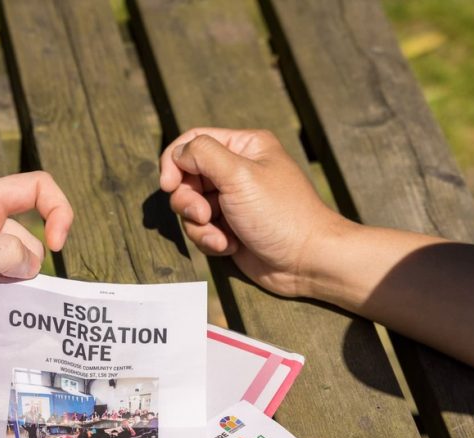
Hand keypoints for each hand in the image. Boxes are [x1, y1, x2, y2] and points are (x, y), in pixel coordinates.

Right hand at [159, 127, 347, 296]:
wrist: (306, 261)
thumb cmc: (280, 214)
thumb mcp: (239, 175)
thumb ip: (203, 154)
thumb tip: (178, 154)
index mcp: (244, 147)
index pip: (194, 141)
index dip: (174, 161)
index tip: (167, 185)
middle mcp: (237, 171)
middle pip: (187, 176)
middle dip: (188, 200)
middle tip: (203, 214)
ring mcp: (232, 201)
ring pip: (190, 207)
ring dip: (199, 225)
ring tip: (220, 237)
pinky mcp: (229, 228)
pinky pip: (201, 229)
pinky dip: (210, 240)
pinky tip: (231, 247)